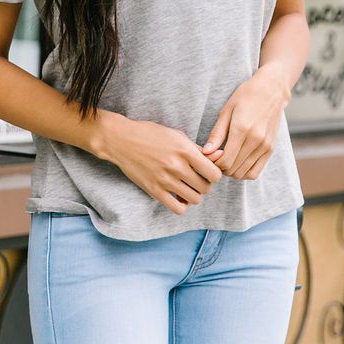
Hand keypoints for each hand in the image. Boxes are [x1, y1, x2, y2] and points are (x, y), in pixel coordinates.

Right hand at [95, 114, 225, 215]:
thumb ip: (199, 149)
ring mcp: (165, 180)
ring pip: (194, 199)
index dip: (214, 174)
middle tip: (197, 179)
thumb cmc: (151, 134)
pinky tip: (178, 196)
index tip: (208, 172)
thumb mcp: (177, 136)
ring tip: (188, 187)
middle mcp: (177, 166)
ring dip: (194, 195)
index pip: (214, 173)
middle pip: (206, 188)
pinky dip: (182, 205)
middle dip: (205, 185)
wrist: (122, 140)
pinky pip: (178, 208)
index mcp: (185, 150)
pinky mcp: (154, 191)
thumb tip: (220, 156)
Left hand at [199, 65, 289, 180]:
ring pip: (244, 174)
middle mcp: (256, 140)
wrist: (272, 89)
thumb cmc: (246, 96)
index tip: (210, 155)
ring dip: (232, 171)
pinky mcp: (271, 149)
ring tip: (226, 159)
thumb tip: (206, 153)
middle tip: (216, 157)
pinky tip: (238, 162)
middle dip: (221, 168)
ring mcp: (265, 146)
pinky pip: (255, 172)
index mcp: (242, 129)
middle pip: (233, 170)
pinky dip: (244, 173)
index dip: (214, 163)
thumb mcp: (226, 110)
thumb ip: (217, 133)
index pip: (225, 161)